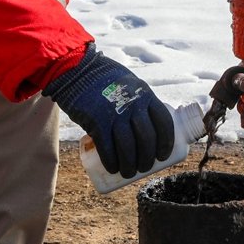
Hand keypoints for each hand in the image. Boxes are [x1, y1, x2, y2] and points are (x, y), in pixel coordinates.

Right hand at [43, 45, 174, 177]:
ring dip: (130, 165)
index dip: (166, 142)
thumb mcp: (130, 85)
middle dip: (147, 158)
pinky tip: (113, 169)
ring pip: (128, 147)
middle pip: (147, 139)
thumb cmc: (107, 81)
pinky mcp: (96, 121)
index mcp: (145, 95)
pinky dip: (112, 162)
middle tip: (144, 168)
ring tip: (128, 173)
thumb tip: (149, 127)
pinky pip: (107, 147)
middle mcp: (133, 104)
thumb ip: (140, 102)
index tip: (164, 155)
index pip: (163, 122)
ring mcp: (114, 113)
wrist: (77, 70)